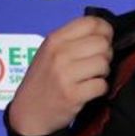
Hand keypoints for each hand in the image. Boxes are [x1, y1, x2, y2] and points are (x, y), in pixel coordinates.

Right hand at [8, 16, 113, 135]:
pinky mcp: (73, 95)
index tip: (105, 40)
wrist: (28, 113)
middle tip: (96, 64)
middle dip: (106, 54)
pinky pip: (102, 85)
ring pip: (104, 63)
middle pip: (102, 43)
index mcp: (54, 39)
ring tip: (91, 77)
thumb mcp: (49, 53)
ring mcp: (65, 75)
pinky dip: (100, 89)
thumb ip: (72, 40)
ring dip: (103, 73)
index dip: (105, 31)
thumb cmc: (43, 80)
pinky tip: (89, 90)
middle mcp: (59, 54)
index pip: (91, 23)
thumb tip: (104, 32)